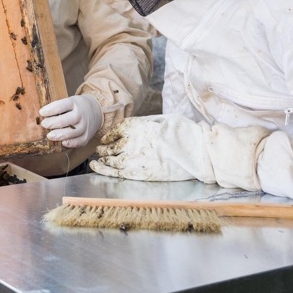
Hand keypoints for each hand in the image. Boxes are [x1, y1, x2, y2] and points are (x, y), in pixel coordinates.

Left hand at [39, 95, 102, 147]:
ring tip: (50, 136)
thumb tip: (40, 116)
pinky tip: (63, 143)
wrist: (96, 110)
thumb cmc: (76, 107)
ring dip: (60, 135)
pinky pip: (79, 141)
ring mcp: (85, 126)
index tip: (41, 112)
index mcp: (74, 103)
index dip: (51, 109)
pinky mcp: (87, 136)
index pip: (62, 105)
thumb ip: (57, 108)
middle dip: (54, 123)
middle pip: (67, 119)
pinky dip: (71, 143)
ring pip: (73, 131)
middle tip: (44, 124)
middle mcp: (81, 114)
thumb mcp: (69, 101)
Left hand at [89, 115, 267, 190]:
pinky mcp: (138, 173)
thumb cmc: (184, 133)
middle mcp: (131, 140)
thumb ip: (145, 124)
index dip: (109, 136)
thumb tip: (134, 128)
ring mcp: (133, 157)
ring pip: (109, 159)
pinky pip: (114, 171)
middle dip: (103, 148)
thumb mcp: (162, 120)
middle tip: (101, 150)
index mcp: (137, 126)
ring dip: (102, 159)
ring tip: (97, 160)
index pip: (116, 130)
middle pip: (110, 145)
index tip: (107, 139)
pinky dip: (102, 169)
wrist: (196, 151)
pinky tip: (96, 167)